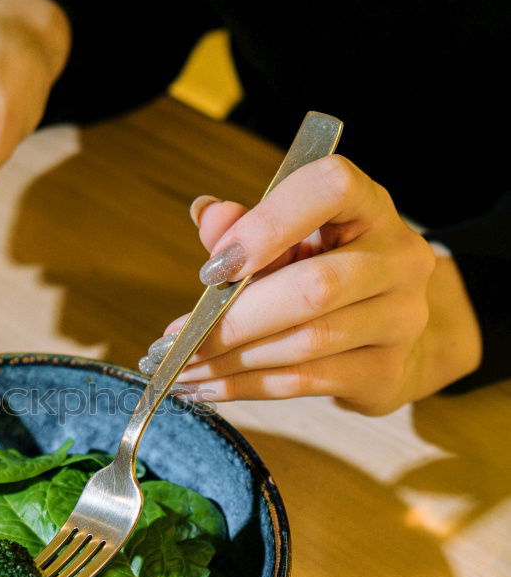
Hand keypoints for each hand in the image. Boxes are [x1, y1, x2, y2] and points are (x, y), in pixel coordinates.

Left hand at [144, 156, 481, 414]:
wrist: (392, 338)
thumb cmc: (328, 273)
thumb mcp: (289, 241)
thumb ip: (246, 226)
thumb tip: (206, 214)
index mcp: (370, 208)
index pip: (331, 188)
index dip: (268, 224)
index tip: (214, 266)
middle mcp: (399, 259)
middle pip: (314, 287)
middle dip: (234, 318)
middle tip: (177, 338)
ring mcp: (400, 318)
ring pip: (306, 342)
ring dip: (231, 359)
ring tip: (181, 367)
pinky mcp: (385, 371)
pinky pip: (305, 382)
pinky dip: (246, 386)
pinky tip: (208, 388)